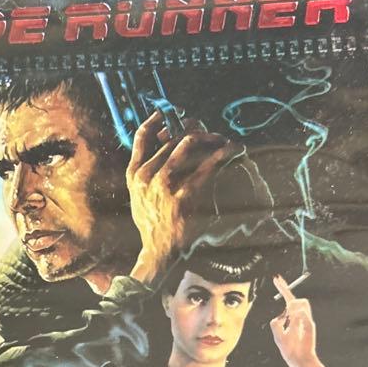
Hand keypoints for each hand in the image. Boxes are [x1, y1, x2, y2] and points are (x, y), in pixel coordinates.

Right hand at [127, 110, 236, 285]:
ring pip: (188, 145)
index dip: (159, 120)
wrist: (159, 252)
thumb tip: (158, 147)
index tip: (174, 114)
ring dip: (210, 137)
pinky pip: (207, 165)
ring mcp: (164, 186)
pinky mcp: (185, 196)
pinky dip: (223, 153)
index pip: (142, 137)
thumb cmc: (152, 224)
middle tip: (211, 132)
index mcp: (134, 175)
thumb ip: (142, 173)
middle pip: (171, 138)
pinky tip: (233, 150)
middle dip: (195, 130)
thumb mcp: (137, 197)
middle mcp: (147, 176)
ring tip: (223, 140)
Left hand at [269, 274, 318, 366]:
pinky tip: (293, 322)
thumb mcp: (278, 336)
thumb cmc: (290, 350)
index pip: (288, 300)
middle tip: (276, 280)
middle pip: (294, 298)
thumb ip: (277, 324)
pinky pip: (303, 315)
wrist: (300, 360)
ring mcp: (306, 321)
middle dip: (284, 288)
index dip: (283, 290)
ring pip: (300, 303)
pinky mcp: (310, 326)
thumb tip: (282, 314)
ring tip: (288, 319)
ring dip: (292, 306)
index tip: (276, 279)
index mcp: (292, 318)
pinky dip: (296, 316)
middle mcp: (300, 317)